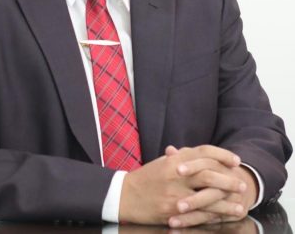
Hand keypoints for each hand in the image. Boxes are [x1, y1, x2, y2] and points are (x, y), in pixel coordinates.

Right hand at [118, 145, 243, 224]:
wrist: (125, 196)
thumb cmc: (145, 179)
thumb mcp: (161, 164)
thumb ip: (180, 158)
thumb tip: (196, 152)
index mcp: (174, 160)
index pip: (203, 152)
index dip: (222, 155)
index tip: (236, 161)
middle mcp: (176, 174)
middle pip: (209, 173)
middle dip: (228, 179)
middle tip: (242, 184)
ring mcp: (175, 193)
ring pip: (208, 195)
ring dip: (227, 200)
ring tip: (241, 203)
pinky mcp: (173, 211)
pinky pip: (199, 214)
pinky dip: (215, 215)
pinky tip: (226, 216)